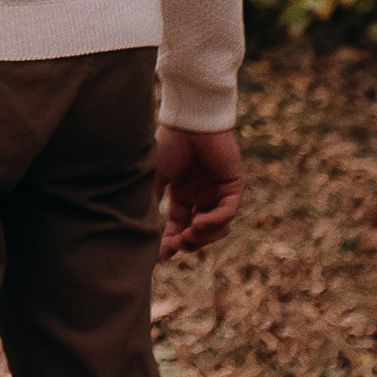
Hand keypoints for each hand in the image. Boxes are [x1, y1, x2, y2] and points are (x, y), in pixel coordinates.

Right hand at [153, 123, 242, 255]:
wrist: (189, 120)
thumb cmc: (170, 142)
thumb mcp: (156, 175)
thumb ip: (154, 198)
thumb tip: (143, 222)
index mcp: (183, 194)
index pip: (179, 226)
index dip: (171, 242)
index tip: (162, 256)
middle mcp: (202, 196)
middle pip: (199, 232)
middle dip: (188, 243)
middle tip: (176, 246)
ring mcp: (218, 192)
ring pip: (217, 228)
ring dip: (203, 237)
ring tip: (188, 235)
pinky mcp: (233, 186)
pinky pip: (227, 212)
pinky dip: (214, 222)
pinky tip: (198, 222)